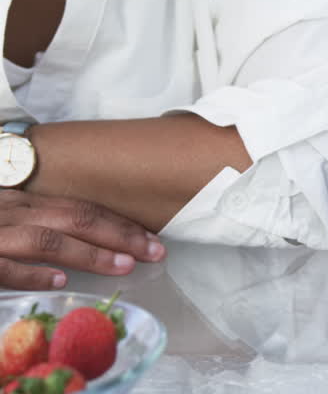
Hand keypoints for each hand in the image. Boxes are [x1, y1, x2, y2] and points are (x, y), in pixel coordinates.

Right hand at [0, 190, 166, 289]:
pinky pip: (5, 267)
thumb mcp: (6, 217)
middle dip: (120, 235)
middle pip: (74, 219)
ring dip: (89, 254)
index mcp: (24, 205)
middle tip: (154, 252)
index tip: (152, 239)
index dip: (119, 224)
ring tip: (124, 266)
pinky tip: (60, 282)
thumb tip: (87, 241)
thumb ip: (40, 225)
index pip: (80, 210)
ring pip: (46, 240)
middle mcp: (12, 213)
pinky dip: (33, 274)